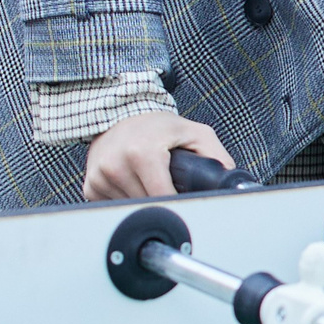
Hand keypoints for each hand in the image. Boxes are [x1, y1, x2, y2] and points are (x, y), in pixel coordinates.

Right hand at [83, 111, 231, 200]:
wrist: (119, 114)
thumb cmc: (159, 126)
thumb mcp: (195, 134)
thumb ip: (217, 157)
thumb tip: (232, 182)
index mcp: (142, 153)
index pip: (163, 198)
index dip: (178, 204)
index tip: (185, 204)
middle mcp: (116, 164)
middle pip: (148, 206)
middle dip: (163, 202)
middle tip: (170, 190)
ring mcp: (101, 176)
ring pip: (131, 209)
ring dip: (145, 202)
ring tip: (150, 182)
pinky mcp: (91, 185)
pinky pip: (114, 206)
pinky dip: (127, 201)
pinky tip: (133, 184)